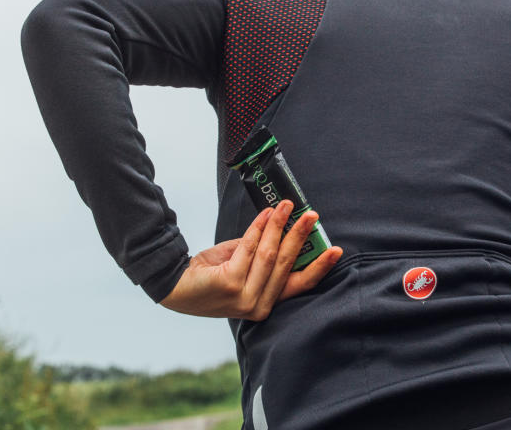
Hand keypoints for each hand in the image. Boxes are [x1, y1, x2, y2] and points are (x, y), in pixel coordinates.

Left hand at [158, 199, 343, 320]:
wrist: (175, 285)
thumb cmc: (209, 275)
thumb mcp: (241, 265)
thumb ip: (261, 253)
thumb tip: (279, 226)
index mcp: (265, 303)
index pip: (299, 285)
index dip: (319, 267)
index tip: (335, 250)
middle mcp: (258, 305)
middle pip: (287, 265)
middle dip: (301, 236)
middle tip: (311, 215)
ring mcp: (245, 297)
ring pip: (270, 254)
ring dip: (280, 226)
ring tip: (286, 206)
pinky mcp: (231, 284)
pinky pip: (249, 248)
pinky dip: (258, 228)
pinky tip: (266, 214)